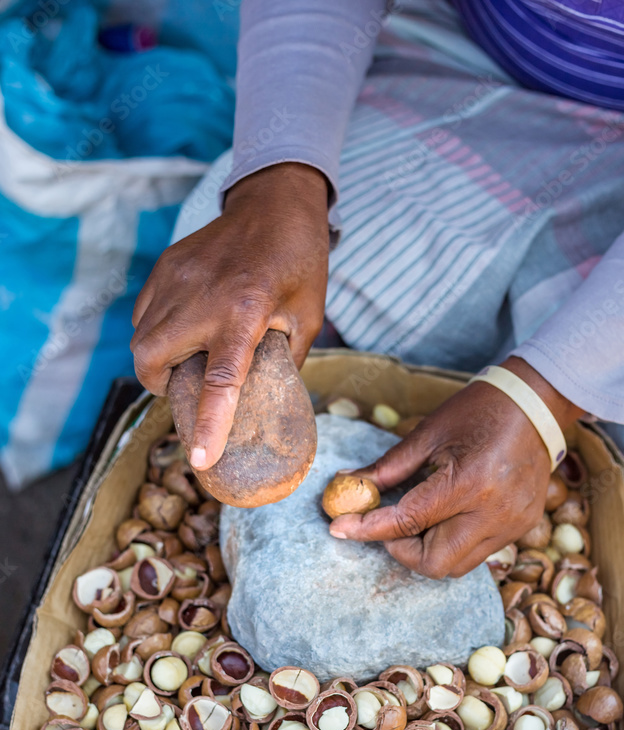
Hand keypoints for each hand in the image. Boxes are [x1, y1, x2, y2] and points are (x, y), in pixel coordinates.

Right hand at [131, 162, 329, 469]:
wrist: (276, 202)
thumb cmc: (299, 262)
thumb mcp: (307, 318)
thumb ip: (284, 362)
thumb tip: (269, 401)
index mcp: (246, 313)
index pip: (220, 381)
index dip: (209, 423)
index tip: (201, 458)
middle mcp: (202, 296)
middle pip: (151, 360)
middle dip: (160, 386)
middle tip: (184, 389)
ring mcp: (177, 278)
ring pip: (141, 337)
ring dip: (156, 360)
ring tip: (188, 357)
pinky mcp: (166, 265)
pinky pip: (145, 311)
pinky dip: (156, 330)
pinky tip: (183, 328)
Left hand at [328, 359, 582, 577]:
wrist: (537, 404)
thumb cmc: (480, 411)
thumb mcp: (428, 434)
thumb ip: (389, 468)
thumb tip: (349, 484)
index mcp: (468, 484)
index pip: (407, 522)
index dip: (368, 529)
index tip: (340, 528)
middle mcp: (493, 513)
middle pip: (434, 563)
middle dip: (401, 550)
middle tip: (389, 525)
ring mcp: (511, 524)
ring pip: (457, 566)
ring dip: (427, 549)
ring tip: (420, 517)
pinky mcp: (521, 527)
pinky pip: (478, 553)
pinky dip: (452, 542)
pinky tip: (446, 515)